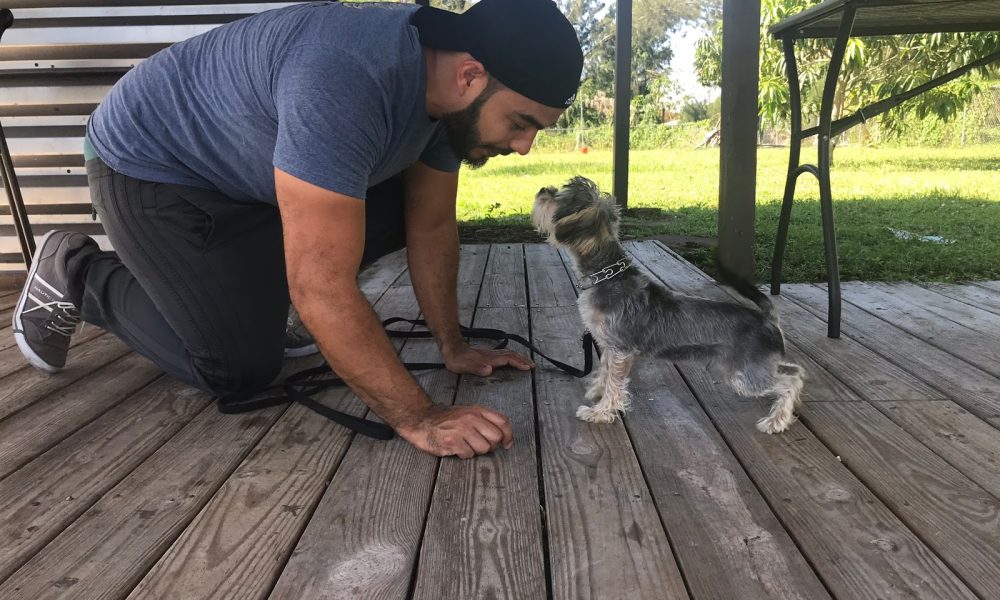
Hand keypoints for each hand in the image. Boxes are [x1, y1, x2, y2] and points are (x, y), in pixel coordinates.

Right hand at [397, 404, 513, 457]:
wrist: (422, 421)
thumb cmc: (447, 420)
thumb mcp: (469, 413)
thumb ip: (486, 422)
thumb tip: (506, 439)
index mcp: (478, 410)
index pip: (503, 422)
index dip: (508, 435)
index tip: (506, 444)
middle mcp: (471, 418)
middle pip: (496, 438)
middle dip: (490, 445)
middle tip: (478, 444)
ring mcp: (462, 429)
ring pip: (484, 449)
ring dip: (475, 451)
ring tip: (464, 444)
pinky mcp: (452, 441)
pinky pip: (468, 454)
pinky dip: (463, 454)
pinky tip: (455, 447)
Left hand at [441, 341, 534, 376]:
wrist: (451, 347)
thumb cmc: (456, 359)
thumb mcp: (463, 366)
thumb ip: (476, 368)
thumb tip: (489, 370)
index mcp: (489, 359)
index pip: (508, 359)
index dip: (518, 363)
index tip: (528, 367)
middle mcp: (491, 355)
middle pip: (511, 355)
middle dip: (523, 360)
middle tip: (533, 365)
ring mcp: (490, 354)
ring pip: (508, 354)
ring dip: (519, 357)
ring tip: (527, 362)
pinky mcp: (487, 354)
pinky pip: (504, 354)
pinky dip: (512, 357)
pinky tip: (512, 360)